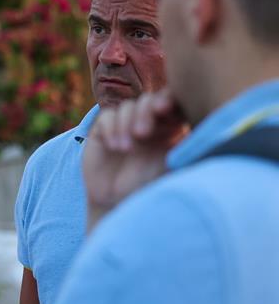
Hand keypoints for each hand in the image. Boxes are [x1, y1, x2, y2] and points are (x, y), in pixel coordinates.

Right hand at [83, 90, 188, 230]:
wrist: (116, 203)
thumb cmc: (148, 188)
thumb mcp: (171, 166)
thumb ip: (183, 145)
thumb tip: (200, 127)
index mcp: (171, 127)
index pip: (173, 102)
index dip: (169, 100)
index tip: (165, 110)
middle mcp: (149, 123)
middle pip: (149, 101)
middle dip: (146, 112)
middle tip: (142, 134)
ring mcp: (125, 125)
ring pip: (128, 107)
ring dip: (126, 124)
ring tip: (126, 149)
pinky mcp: (103, 130)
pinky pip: (107, 117)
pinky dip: (111, 129)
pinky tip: (115, 147)